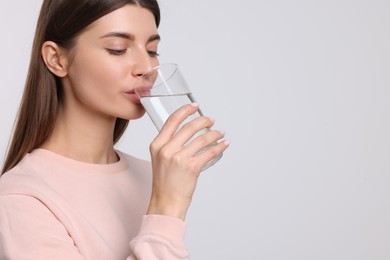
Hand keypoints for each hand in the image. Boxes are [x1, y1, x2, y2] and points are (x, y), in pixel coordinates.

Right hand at [147, 103, 228, 219]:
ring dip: (214, 134)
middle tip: (211, 121)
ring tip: (219, 133)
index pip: (172, 120)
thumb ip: (169, 144)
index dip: (185, 110)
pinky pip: (210, 152)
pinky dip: (219, 146)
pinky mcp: (192, 167)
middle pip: (189, 127)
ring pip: (202, 139)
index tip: (195, 106)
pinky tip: (224, 144)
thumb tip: (187, 132)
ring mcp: (179, 158)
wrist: (166, 201)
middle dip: (204, 121)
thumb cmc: (164, 182)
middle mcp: (167, 149)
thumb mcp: (159, 159)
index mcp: (157, 145)